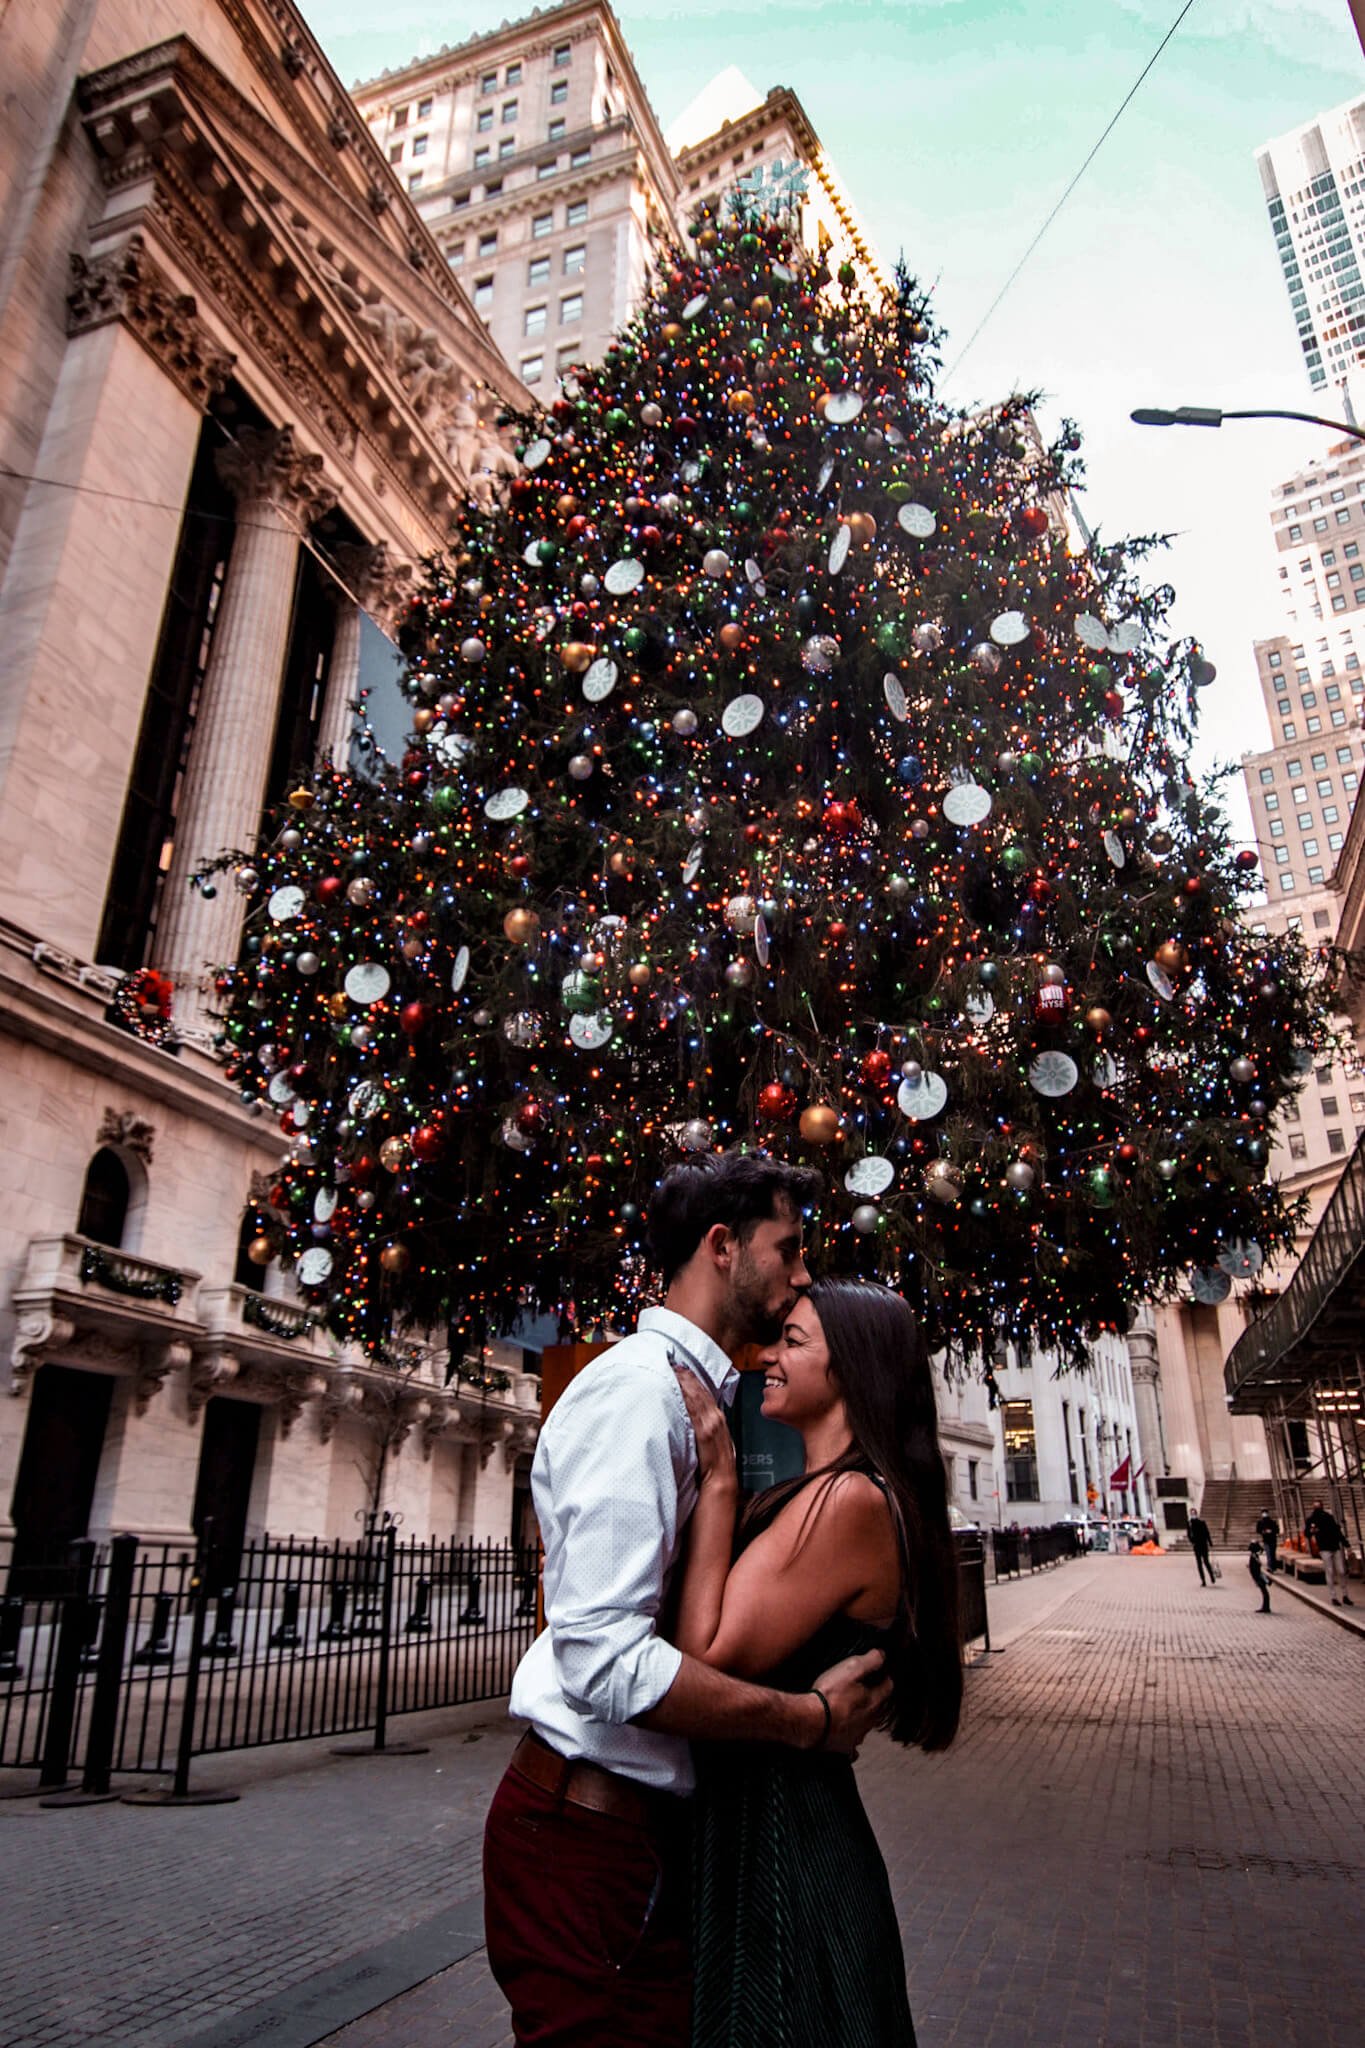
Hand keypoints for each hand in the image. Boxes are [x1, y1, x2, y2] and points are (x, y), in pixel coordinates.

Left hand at [673, 1366, 736, 1490]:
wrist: (721, 1483)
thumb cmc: (714, 1466)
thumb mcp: (712, 1443)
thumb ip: (704, 1429)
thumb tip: (690, 1420)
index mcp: (718, 1420)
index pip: (705, 1395)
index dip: (694, 1381)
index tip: (683, 1370)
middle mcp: (716, 1419)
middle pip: (701, 1393)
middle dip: (688, 1377)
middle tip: (675, 1363)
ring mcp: (711, 1426)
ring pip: (698, 1399)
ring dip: (686, 1384)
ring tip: (674, 1371)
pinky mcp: (704, 1434)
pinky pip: (694, 1411)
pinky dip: (687, 1399)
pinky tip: (678, 1390)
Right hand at [810, 1649, 891, 1755]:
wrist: (809, 1722)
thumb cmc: (829, 1695)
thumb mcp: (851, 1669)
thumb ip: (870, 1661)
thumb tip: (883, 1655)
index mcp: (874, 1702)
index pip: (888, 1686)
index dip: (883, 1676)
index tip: (877, 1670)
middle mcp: (870, 1721)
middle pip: (879, 1707)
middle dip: (874, 1696)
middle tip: (863, 1687)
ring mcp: (858, 1736)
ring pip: (867, 1725)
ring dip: (863, 1717)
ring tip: (851, 1708)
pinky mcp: (844, 1748)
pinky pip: (853, 1746)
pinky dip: (851, 1741)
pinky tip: (846, 1736)